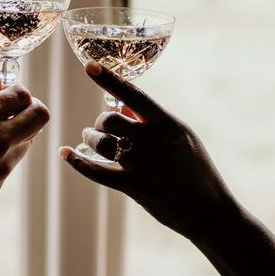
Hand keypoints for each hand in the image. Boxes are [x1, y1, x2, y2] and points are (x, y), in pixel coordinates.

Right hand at [0, 79, 49, 238]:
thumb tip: (0, 84)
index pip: (23, 95)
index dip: (18, 93)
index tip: (9, 95)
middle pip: (40, 116)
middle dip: (31, 109)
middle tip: (15, 111)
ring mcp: (2, 164)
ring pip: (27, 141)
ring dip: (18, 133)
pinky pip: (11, 162)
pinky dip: (4, 155)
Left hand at [59, 62, 236, 240]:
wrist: (208, 209)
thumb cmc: (195, 168)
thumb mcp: (180, 136)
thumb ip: (153, 121)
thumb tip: (122, 105)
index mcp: (168, 124)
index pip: (134, 94)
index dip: (110, 79)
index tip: (89, 66)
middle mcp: (154, 141)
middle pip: (110, 119)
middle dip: (100, 122)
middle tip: (100, 128)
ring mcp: (143, 166)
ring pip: (101, 143)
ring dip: (89, 139)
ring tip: (89, 140)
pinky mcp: (134, 188)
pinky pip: (97, 171)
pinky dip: (77, 161)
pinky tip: (65, 153)